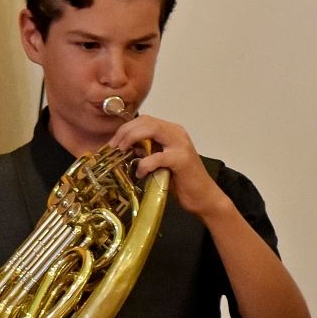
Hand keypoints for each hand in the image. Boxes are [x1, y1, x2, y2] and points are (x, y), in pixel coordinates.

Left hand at [111, 114, 232, 223]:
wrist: (203, 197)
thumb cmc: (181, 182)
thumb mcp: (160, 162)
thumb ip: (148, 152)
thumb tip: (126, 149)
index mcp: (172, 132)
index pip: (146, 120)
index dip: (126, 128)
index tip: (113, 142)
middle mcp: (177, 134)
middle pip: (146, 121)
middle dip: (125, 131)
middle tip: (113, 146)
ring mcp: (181, 145)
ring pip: (152, 130)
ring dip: (131, 138)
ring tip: (122, 151)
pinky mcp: (181, 160)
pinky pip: (157, 157)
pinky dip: (144, 164)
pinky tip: (140, 173)